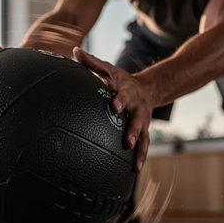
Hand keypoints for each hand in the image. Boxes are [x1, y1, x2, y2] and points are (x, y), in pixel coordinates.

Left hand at [73, 47, 157, 172]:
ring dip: (140, 151)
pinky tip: (135, 171)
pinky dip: (141, 158)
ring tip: (135, 165)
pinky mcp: (145, 131)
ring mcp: (143, 122)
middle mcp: (138, 108)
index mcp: (128, 92)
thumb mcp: (109, 69)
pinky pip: (144, 146)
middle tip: (127, 142)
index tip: (115, 106)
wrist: (148, 88)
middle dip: (134, 131)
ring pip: (144, 137)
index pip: (124, 96)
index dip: (120, 100)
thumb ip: (91, 62)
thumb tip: (74, 51)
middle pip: (137, 120)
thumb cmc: (122, 80)